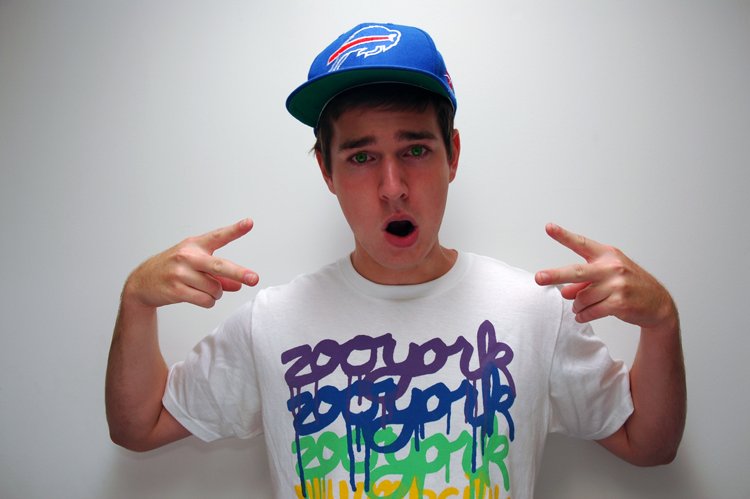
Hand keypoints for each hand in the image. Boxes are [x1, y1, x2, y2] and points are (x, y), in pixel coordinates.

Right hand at [124, 218, 258, 308]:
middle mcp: (187, 256)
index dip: (235, 230)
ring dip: (216, 293)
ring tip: (206, 290)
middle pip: (219, 266)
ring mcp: (180, 273)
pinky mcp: (176, 290)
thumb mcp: (195, 265)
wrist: (142, 282)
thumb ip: (219, 274)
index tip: (249, 223)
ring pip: (214, 288)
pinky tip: (200, 297)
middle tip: (254, 279)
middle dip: (239, 273)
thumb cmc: (174, 269)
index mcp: (194, 245)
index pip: (218, 236)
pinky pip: (205, 300)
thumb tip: (239, 285)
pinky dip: (209, 302)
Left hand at [535, 223, 675, 328]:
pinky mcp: (620, 303)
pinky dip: (583, 315)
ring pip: (582, 297)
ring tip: (580, 306)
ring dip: (576, 305)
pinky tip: (582, 315)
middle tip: (539, 277)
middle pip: (577, 272)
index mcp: (607, 255)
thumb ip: (583, 281)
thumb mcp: (607, 276)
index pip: (581, 243)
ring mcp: (617, 285)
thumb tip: (564, 292)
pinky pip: (591, 311)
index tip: (549, 227)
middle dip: (555, 275)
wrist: (658, 303)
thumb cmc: (628, 284)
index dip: (564, 236)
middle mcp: (612, 267)